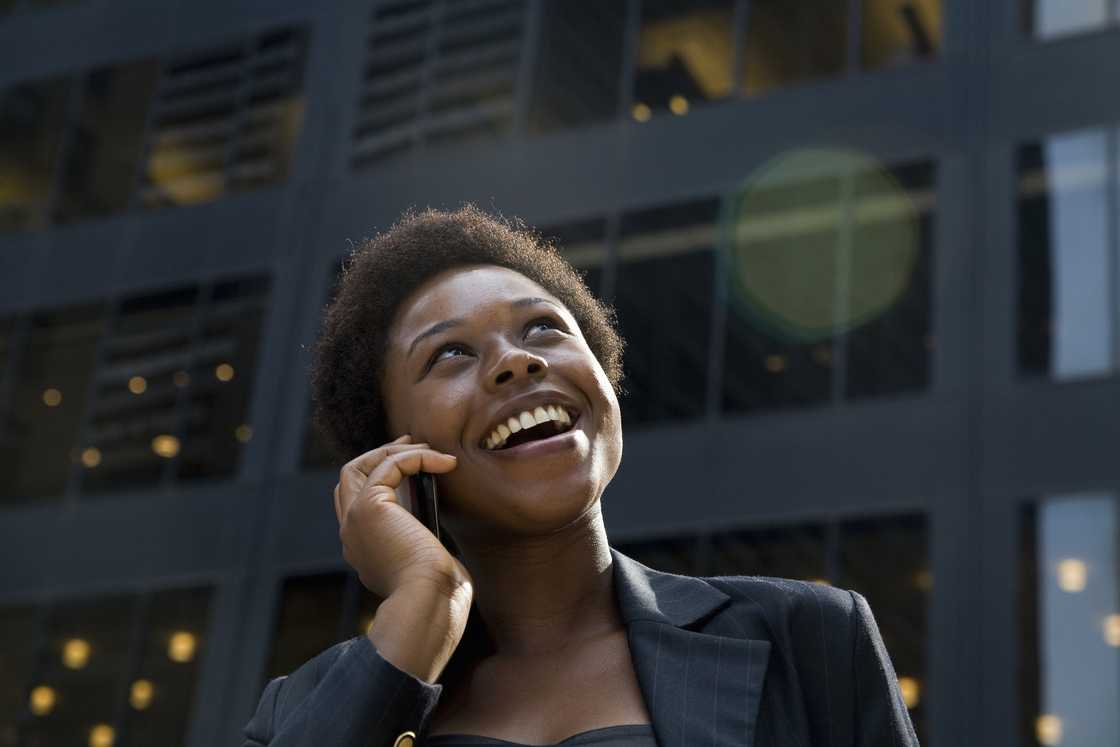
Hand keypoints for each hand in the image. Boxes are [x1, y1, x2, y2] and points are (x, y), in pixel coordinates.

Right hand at [333, 435, 471, 598]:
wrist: (429, 601)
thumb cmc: (438, 591)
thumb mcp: (425, 560)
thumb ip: (418, 539)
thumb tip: (429, 520)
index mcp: (362, 551)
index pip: (356, 504)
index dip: (379, 480)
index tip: (411, 467)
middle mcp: (351, 535)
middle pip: (348, 479)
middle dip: (377, 456)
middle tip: (411, 444)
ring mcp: (354, 521)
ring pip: (356, 466)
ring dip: (393, 451)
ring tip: (428, 449)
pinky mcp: (369, 507)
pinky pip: (388, 466)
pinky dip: (416, 457)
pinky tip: (444, 462)